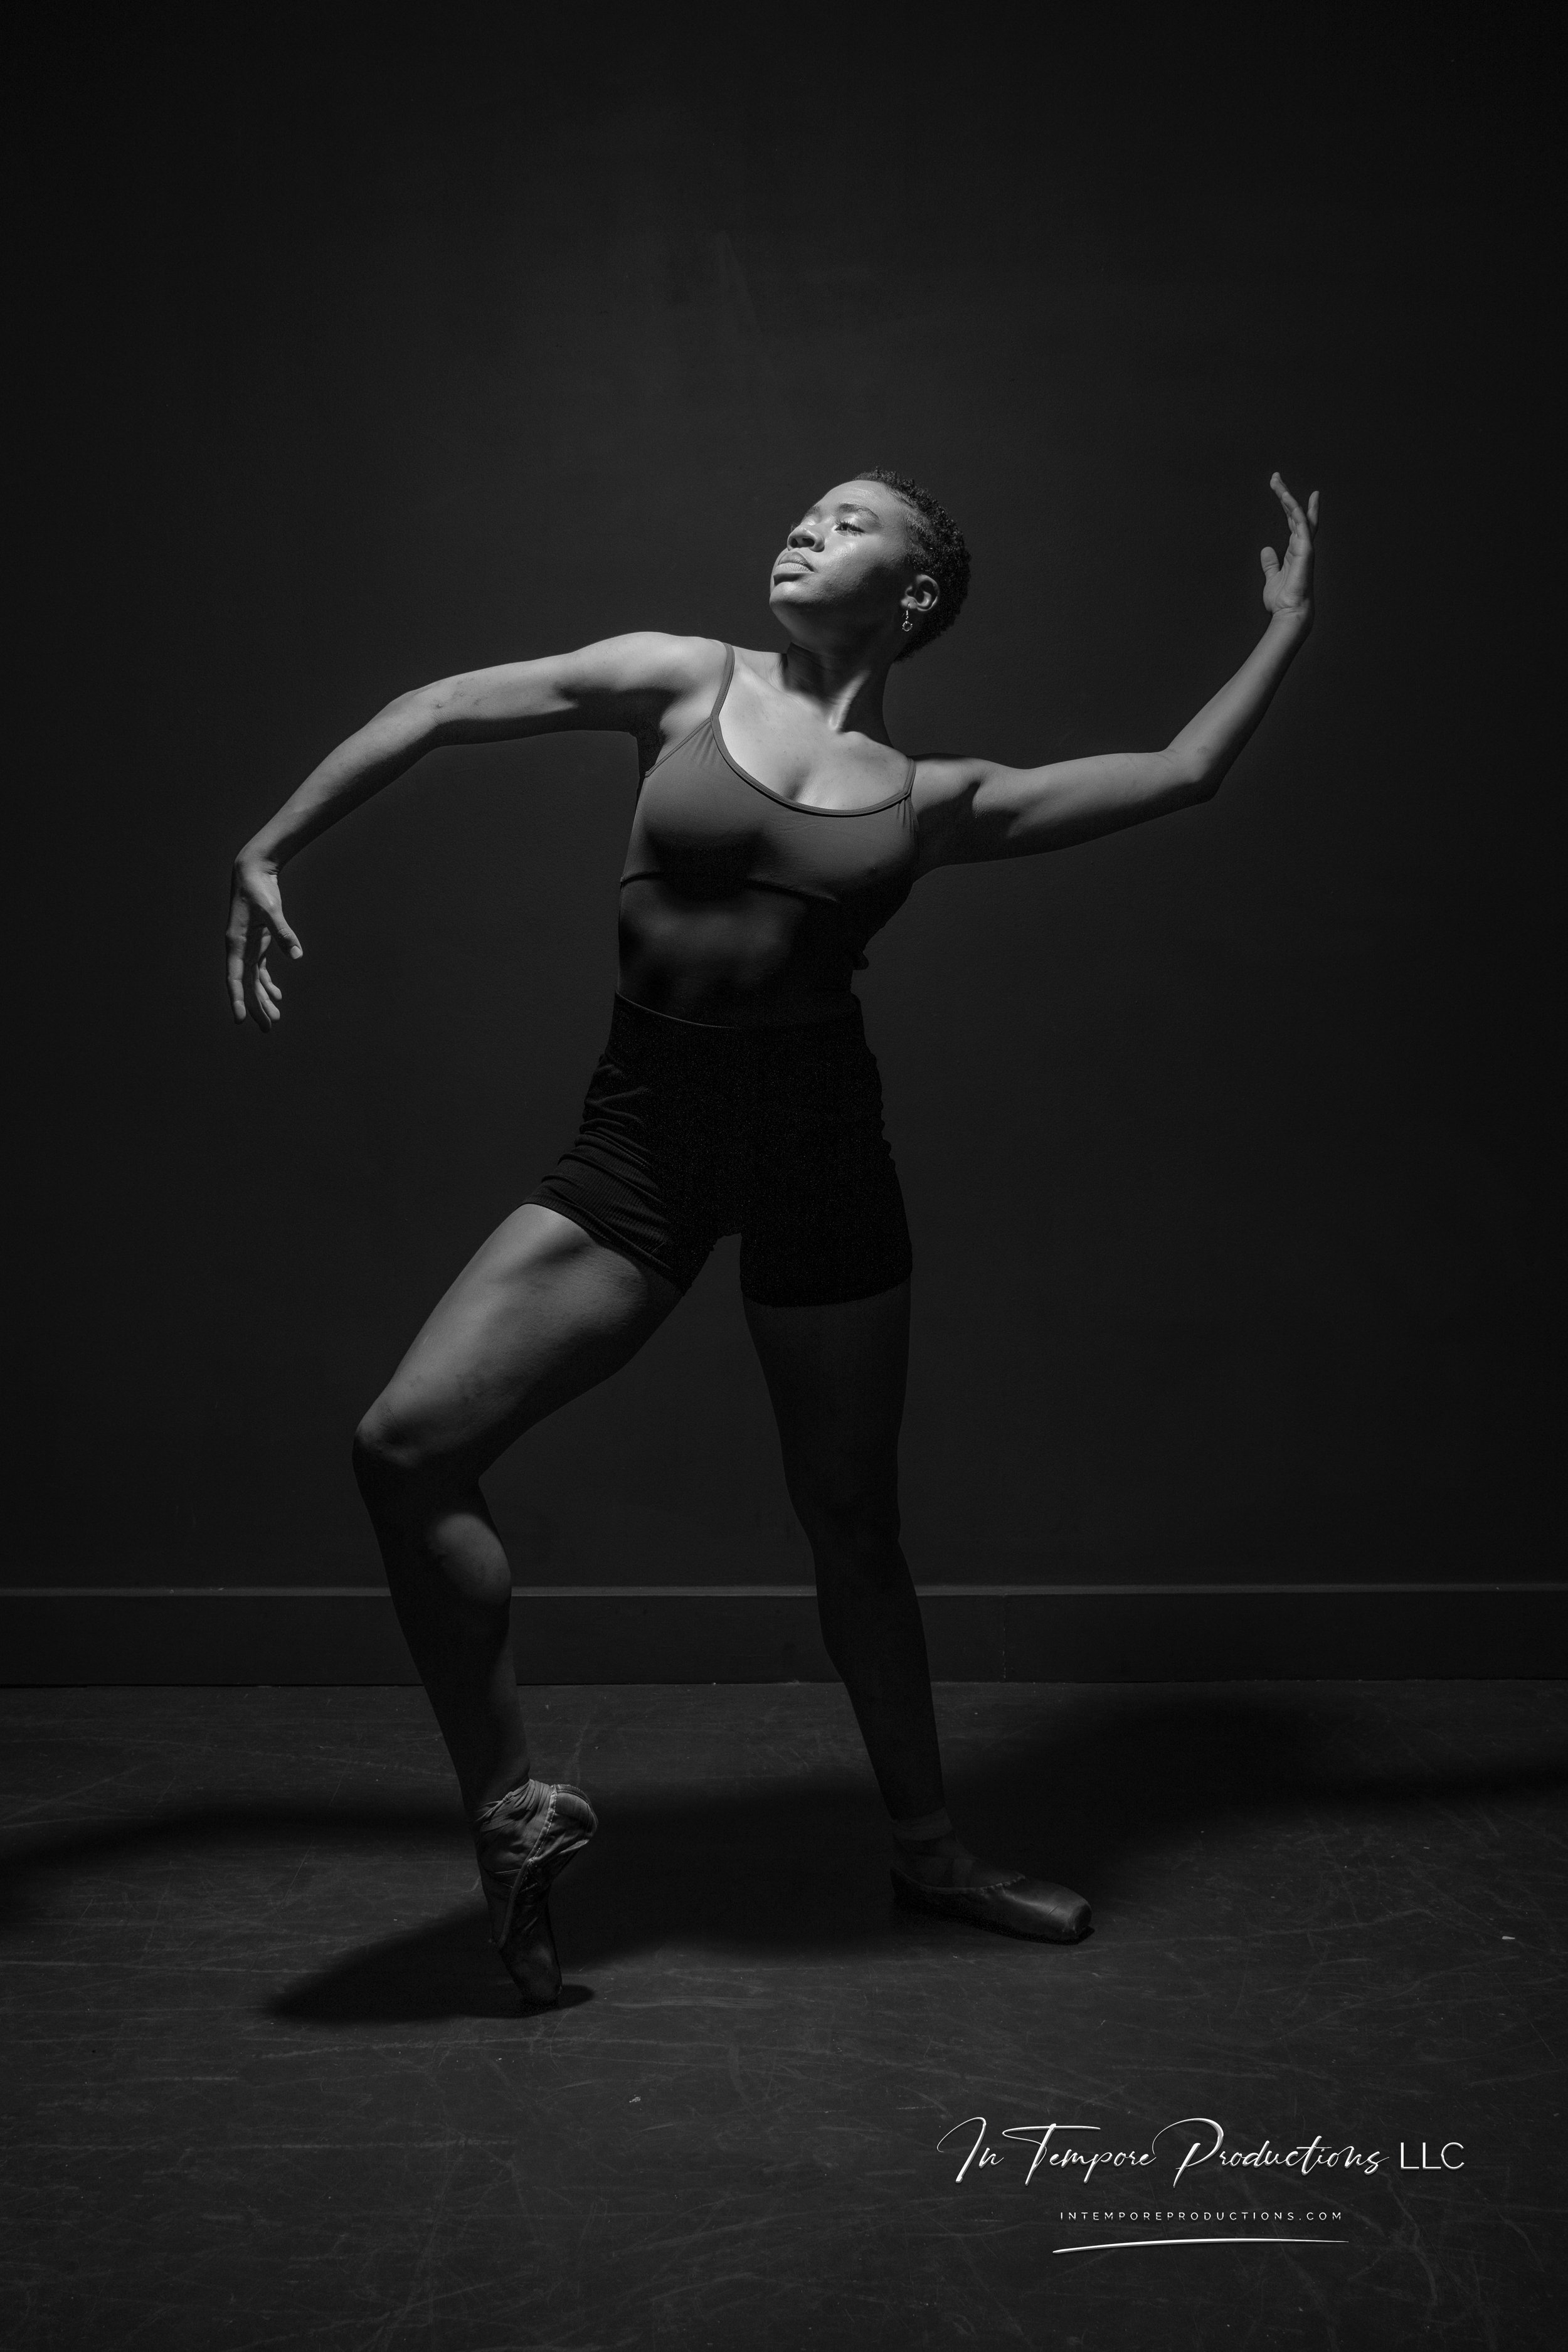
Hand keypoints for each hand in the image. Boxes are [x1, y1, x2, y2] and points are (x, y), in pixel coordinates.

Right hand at [226, 856, 302, 1028]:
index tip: (240, 1019)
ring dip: (263, 998)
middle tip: (267, 1028)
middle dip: (256, 1006)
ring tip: (274, 1018)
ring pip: (253, 980)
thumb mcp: (271, 909)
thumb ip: (283, 932)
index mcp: (236, 943)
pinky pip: (260, 970)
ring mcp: (247, 947)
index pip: (235, 978)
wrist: (252, 872)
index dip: (238, 999)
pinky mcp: (257, 942)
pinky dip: (268, 983)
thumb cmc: (258, 889)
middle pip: (246, 985)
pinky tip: (277, 995)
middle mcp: (239, 949)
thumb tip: (297, 955)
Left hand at [1260, 471, 1318, 620]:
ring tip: (1275, 480)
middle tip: (1275, 477)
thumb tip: (1266, 549)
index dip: (1288, 506)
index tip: (1282, 490)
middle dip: (1285, 495)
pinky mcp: (1305, 549)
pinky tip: (1285, 497)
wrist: (1289, 613)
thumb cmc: (1282, 600)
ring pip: (1298, 514)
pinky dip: (1293, 508)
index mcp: (1295, 551)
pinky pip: (1300, 523)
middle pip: (1296, 514)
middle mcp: (1301, 545)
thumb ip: (1270, 564)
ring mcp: (1305, 546)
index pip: (1294, 523)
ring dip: (1286, 496)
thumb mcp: (1271, 578)